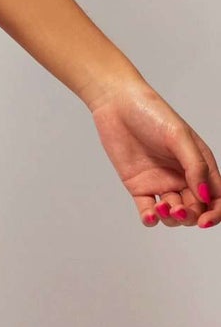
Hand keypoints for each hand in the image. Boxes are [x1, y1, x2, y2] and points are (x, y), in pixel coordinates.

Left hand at [87, 77, 218, 229]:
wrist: (117, 105)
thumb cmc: (153, 113)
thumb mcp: (179, 137)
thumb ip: (195, 166)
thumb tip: (205, 196)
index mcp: (200, 164)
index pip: (215, 196)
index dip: (215, 213)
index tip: (204, 222)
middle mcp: (182, 176)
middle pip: (195, 209)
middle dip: (189, 216)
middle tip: (178, 210)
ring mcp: (160, 182)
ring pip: (172, 214)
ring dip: (171, 218)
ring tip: (162, 207)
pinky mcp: (138, 186)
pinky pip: (147, 210)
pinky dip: (150, 218)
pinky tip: (150, 216)